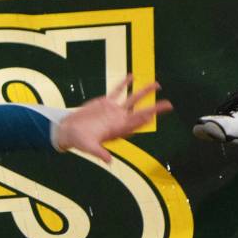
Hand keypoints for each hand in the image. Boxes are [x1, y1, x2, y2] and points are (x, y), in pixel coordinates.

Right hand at [56, 76, 171, 162]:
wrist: (69, 131)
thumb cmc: (78, 140)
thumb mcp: (88, 147)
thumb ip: (99, 153)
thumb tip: (109, 161)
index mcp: (117, 130)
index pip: (135, 124)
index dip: (146, 119)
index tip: (156, 115)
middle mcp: (119, 120)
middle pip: (140, 112)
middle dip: (154, 108)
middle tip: (168, 104)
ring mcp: (113, 110)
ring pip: (132, 99)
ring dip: (144, 92)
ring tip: (156, 85)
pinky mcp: (105, 103)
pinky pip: (117, 91)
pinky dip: (124, 84)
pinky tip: (131, 77)